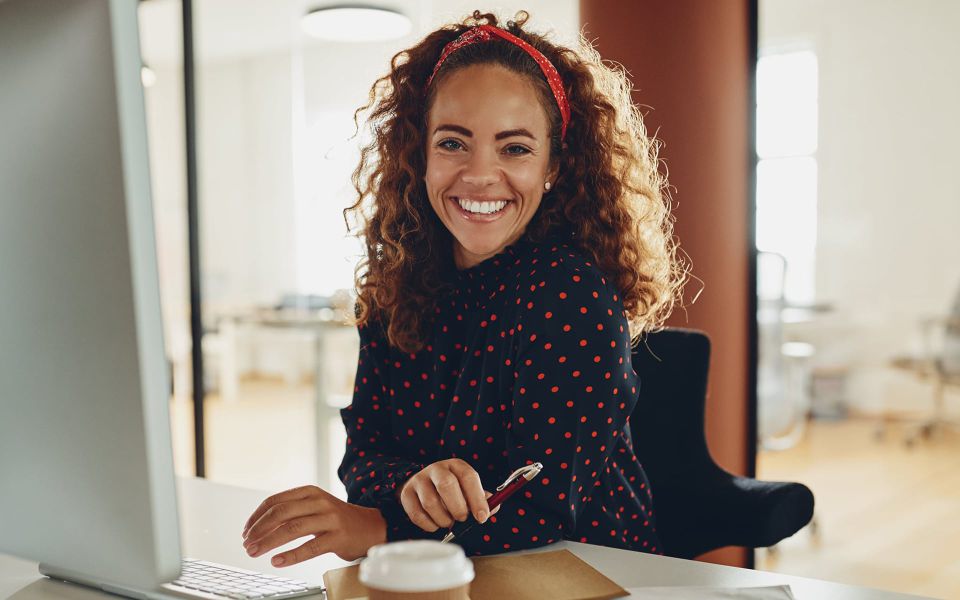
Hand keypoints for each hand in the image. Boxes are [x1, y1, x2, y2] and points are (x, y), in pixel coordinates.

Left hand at [241, 485, 385, 565]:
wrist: (371, 526)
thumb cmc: (338, 519)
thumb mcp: (316, 507)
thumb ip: (293, 511)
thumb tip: (260, 526)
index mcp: (310, 492)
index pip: (276, 501)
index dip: (257, 516)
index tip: (246, 530)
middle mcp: (319, 502)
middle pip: (281, 513)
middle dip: (259, 529)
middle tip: (247, 543)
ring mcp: (330, 519)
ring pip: (292, 529)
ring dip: (268, 542)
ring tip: (255, 552)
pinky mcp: (338, 537)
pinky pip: (309, 547)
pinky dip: (290, 556)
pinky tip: (277, 561)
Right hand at [398, 458, 499, 531]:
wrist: (422, 485)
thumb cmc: (452, 490)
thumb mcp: (468, 489)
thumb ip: (482, 499)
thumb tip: (492, 508)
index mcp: (456, 465)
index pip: (468, 477)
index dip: (477, 498)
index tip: (482, 517)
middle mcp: (436, 469)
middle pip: (446, 485)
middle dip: (458, 508)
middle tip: (462, 519)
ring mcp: (419, 480)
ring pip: (431, 503)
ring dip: (443, 519)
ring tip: (448, 522)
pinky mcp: (406, 494)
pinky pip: (417, 514)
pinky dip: (429, 525)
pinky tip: (435, 524)